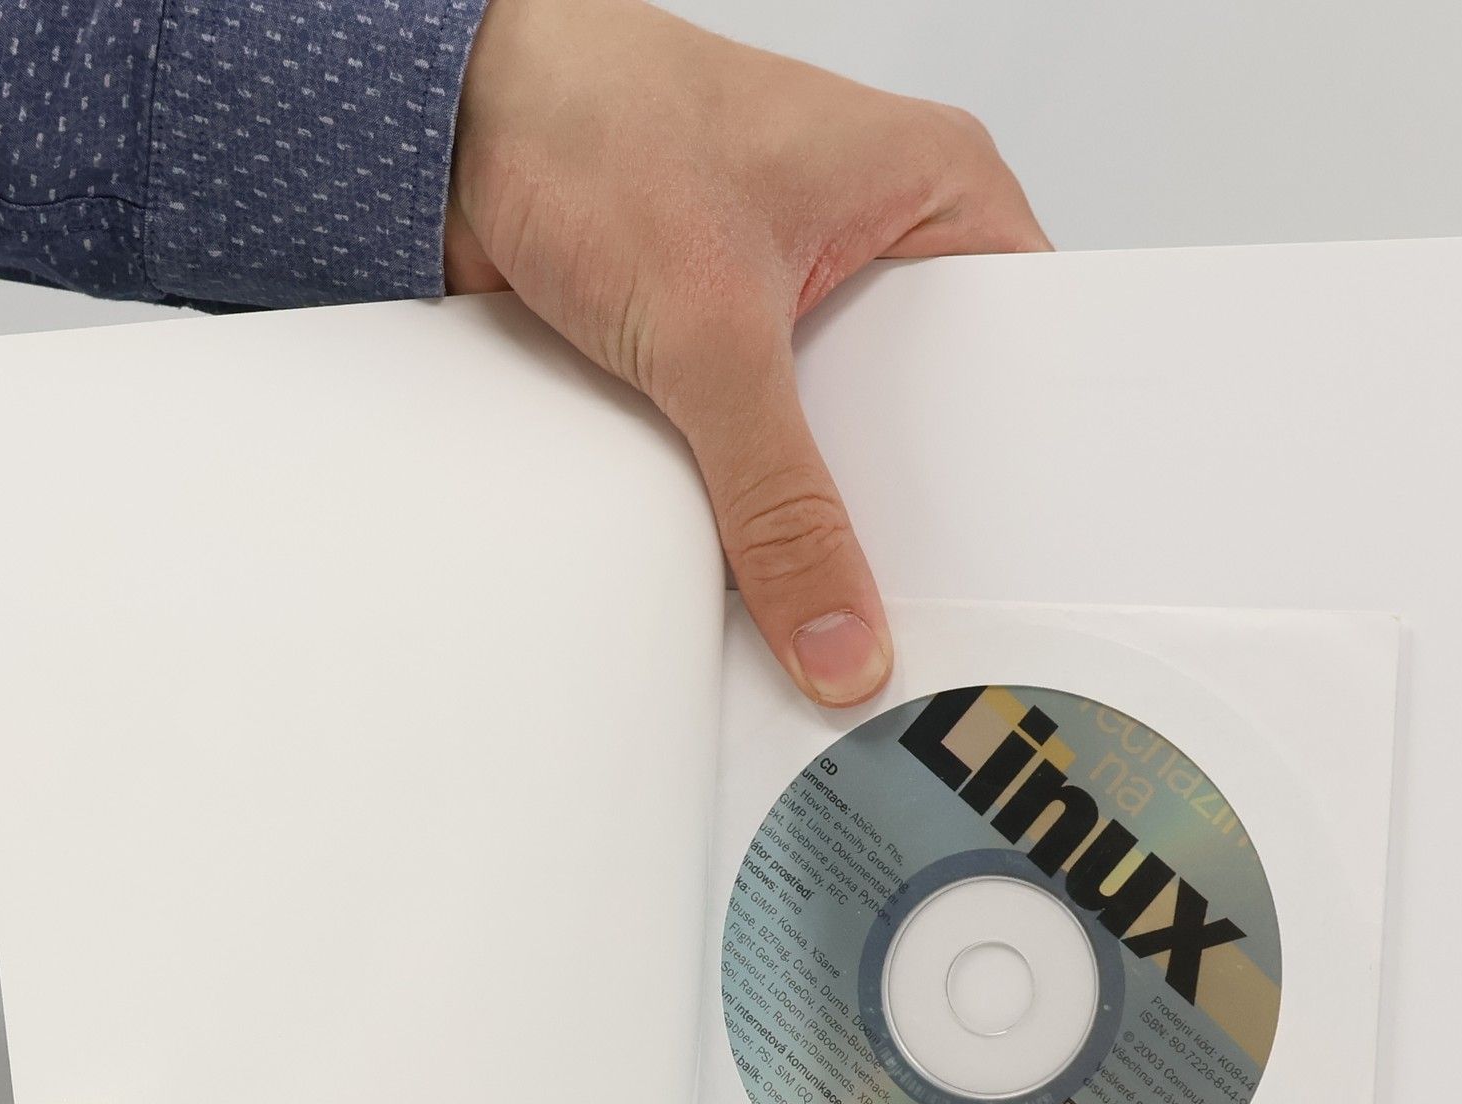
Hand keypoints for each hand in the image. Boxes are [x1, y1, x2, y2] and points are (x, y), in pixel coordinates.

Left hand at [446, 0, 1049, 705]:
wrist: (441, 114)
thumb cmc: (589, 120)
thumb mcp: (714, 333)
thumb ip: (780, 501)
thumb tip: (836, 631)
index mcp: (935, 195)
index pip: (1021, 360)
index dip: (1014, 475)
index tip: (1008, 575)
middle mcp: (876, 247)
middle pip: (926, 426)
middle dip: (900, 514)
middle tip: (908, 611)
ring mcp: (796, 302)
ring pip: (835, 449)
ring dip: (808, 510)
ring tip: (823, 591)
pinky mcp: (720, 348)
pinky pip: (758, 455)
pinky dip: (740, 502)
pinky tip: (744, 557)